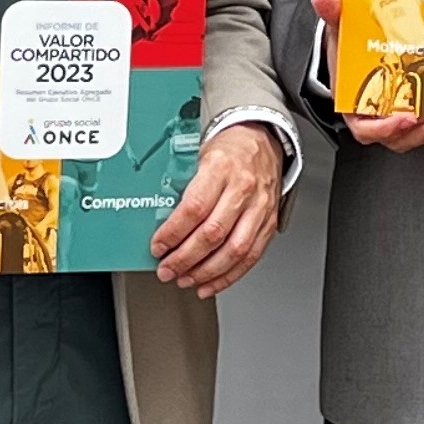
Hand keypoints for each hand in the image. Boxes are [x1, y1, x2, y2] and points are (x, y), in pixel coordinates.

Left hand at [154, 120, 285, 294]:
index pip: (194, 207)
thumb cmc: (227, 150)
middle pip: (213, 233)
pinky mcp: (269, 222)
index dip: (173, 233)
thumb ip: (180, 186)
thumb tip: (154, 218)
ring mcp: (260, 207)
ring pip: (234, 250)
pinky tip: (210, 283)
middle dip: (185, 259)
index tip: (158, 246)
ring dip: (206, 272)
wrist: (261, 140)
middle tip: (166, 269)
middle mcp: (243, 188)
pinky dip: (229, 275)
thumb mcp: (198, 157)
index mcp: (220, 167)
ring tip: (185, 279)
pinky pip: (251, 256)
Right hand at [311, 0, 423, 150]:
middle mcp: (378, 116)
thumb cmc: (348, 50)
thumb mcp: (340, 32)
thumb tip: (322, 0)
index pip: (366, 129)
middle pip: (398, 136)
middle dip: (420, 132)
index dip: (385, 128)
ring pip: (417, 134)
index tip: (403, 118)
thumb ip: (334, 16)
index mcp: (355, 105)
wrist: (358, 48)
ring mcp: (398, 115)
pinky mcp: (417, 111)